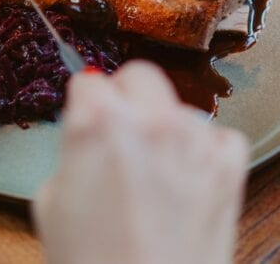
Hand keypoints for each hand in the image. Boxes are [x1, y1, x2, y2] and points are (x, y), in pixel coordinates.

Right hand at [33, 61, 248, 263]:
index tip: (89, 115)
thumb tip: (87, 143)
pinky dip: (206, 154)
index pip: (89, 80)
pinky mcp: (228, 167)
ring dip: (168, 130)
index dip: (86, 103)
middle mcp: (150, 121)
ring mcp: (195, 141)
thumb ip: (74, 155)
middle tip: (123, 132)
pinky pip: (220, 138)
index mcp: (97, 123)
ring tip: (156, 175)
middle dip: (128, 98)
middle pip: (140, 75)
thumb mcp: (51, 203)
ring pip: (180, 109)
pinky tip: (188, 183)